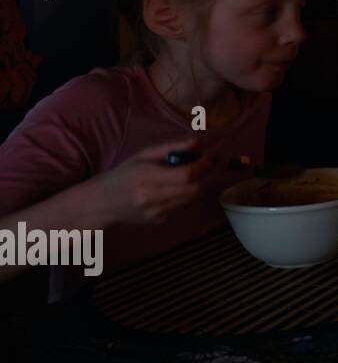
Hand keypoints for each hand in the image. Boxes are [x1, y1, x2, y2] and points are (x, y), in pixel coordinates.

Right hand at [92, 138, 223, 224]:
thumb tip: (197, 142)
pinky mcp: (159, 220)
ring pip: (191, 198)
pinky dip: (185, 194)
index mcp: (145, 177)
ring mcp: (156, 212)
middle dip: (207, 175)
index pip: (186, 175)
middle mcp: (151, 197)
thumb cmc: (124, 174)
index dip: (203, 165)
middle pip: (194, 188)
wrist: (102, 203)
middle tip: (209, 163)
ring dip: (199, 183)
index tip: (209, 156)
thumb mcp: (143, 155)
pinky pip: (182, 205)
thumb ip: (171, 148)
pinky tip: (176, 187)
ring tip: (194, 171)